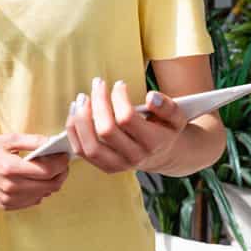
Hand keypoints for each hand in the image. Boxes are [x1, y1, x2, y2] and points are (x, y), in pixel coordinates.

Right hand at [0, 133, 70, 210]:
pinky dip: (39, 191)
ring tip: (49, 170)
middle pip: (49, 185)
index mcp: (11, 168)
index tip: (65, 155)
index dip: (61, 163)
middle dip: (61, 174)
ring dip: (51, 183)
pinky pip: (33, 201)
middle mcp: (11, 187)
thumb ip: (32, 140)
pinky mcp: (6, 206)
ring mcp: (9, 199)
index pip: (47, 170)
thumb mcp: (7, 139)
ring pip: (43, 194)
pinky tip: (35, 180)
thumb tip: (52, 142)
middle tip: (62, 163)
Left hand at [66, 77, 187, 173]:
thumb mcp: (176, 117)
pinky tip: (75, 112)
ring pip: (90, 146)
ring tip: (82, 98)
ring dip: (81, 119)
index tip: (119, 84)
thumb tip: (151, 97)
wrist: (164, 155)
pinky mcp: (104, 166)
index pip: (127, 119)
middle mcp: (134, 157)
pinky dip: (74, 131)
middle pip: (106, 131)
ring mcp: (117, 165)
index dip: (118, 98)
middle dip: (98, 103)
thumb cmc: (166, 130)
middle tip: (98, 84)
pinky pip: (81, 151)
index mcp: (153, 143)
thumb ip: (167, 106)